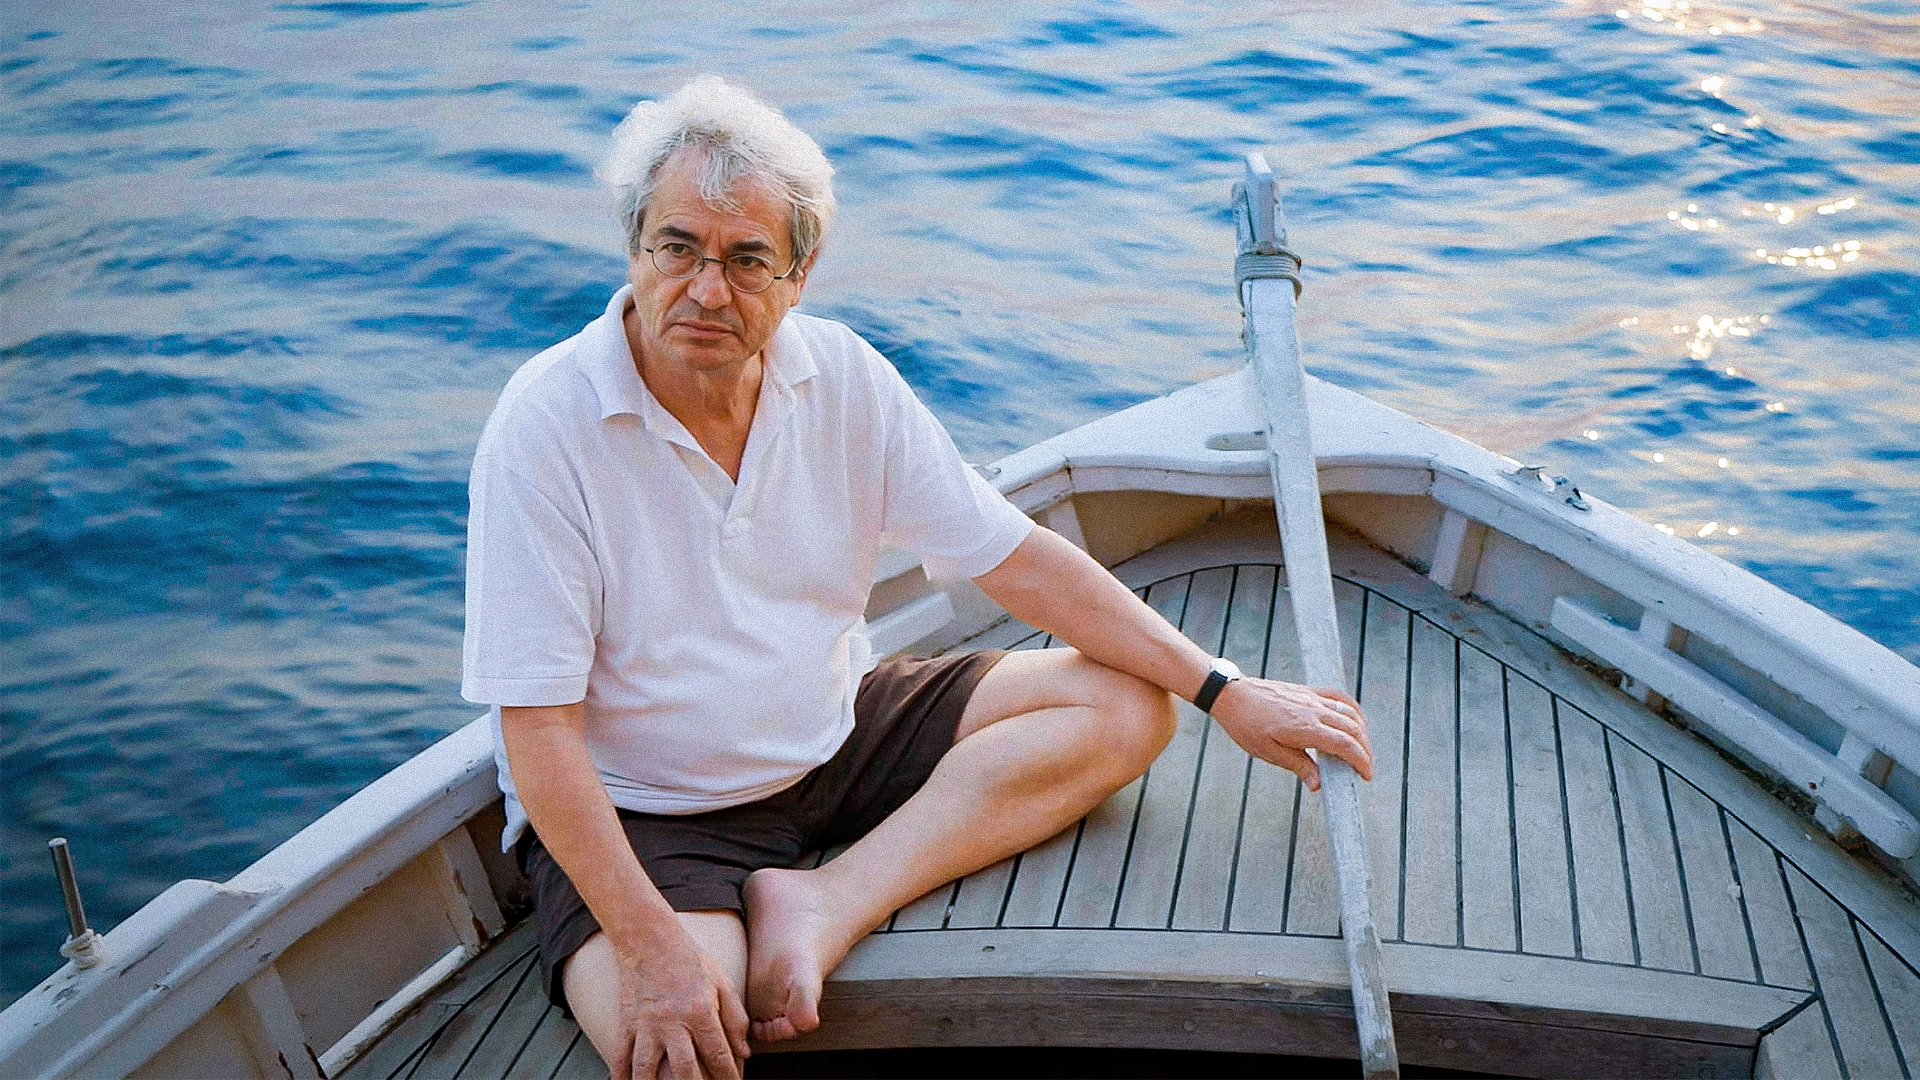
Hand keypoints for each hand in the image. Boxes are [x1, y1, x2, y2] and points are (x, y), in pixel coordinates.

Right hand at [607, 935, 750, 1079]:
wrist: (651, 940)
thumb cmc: (690, 961)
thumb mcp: (722, 983)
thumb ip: (736, 1018)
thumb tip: (744, 1052)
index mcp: (700, 1011)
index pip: (718, 1054)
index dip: (727, 1076)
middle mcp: (673, 1021)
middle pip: (684, 1069)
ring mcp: (647, 1024)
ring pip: (646, 1068)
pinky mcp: (627, 1023)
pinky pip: (620, 1055)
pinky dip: (621, 1075)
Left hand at [1208, 677, 1372, 789]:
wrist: (1232, 695)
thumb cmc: (1246, 724)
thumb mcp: (1268, 752)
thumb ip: (1297, 766)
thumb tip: (1319, 784)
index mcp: (1306, 728)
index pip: (1345, 745)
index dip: (1361, 761)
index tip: (1366, 775)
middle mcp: (1314, 710)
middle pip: (1353, 730)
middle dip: (1366, 750)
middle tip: (1366, 768)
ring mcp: (1313, 698)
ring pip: (1349, 713)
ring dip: (1362, 732)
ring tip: (1362, 749)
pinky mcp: (1308, 690)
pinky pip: (1339, 697)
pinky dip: (1353, 709)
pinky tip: (1356, 720)